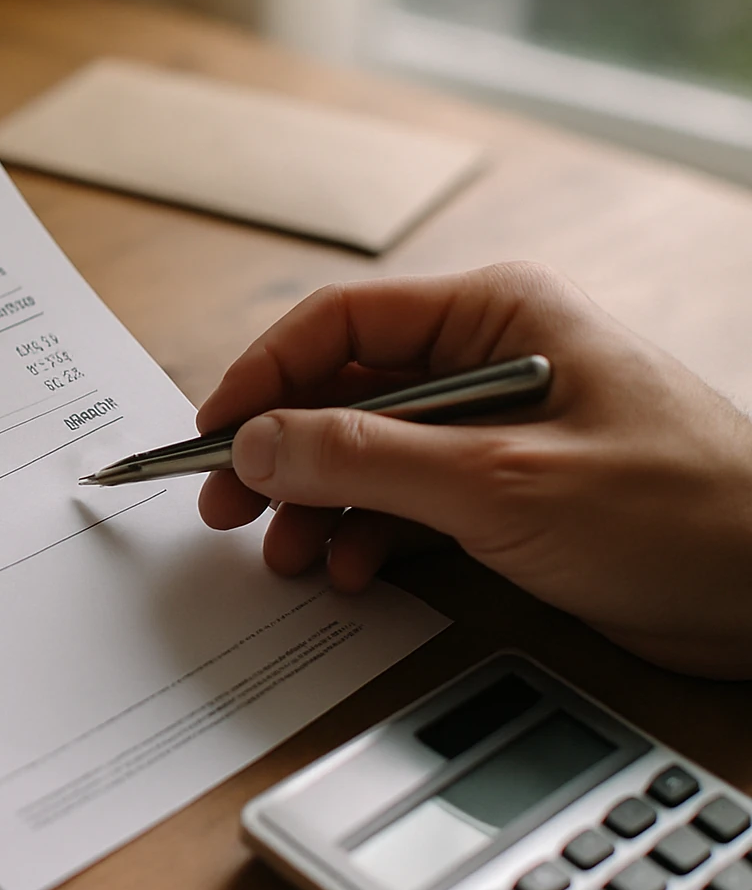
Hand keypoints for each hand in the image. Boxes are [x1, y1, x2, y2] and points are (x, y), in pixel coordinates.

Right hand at [196, 262, 751, 678]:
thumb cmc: (678, 512)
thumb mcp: (500, 483)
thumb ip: (366, 459)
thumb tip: (255, 443)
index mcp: (493, 316)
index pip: (342, 324)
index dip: (264, 376)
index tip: (211, 436)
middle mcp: (485, 361)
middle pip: (343, 393)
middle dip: (281, 454)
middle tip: (228, 509)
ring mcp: (493, 431)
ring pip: (366, 454)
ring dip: (319, 506)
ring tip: (289, 559)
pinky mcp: (503, 493)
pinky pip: (404, 503)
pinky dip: (368, 537)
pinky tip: (353, 573)